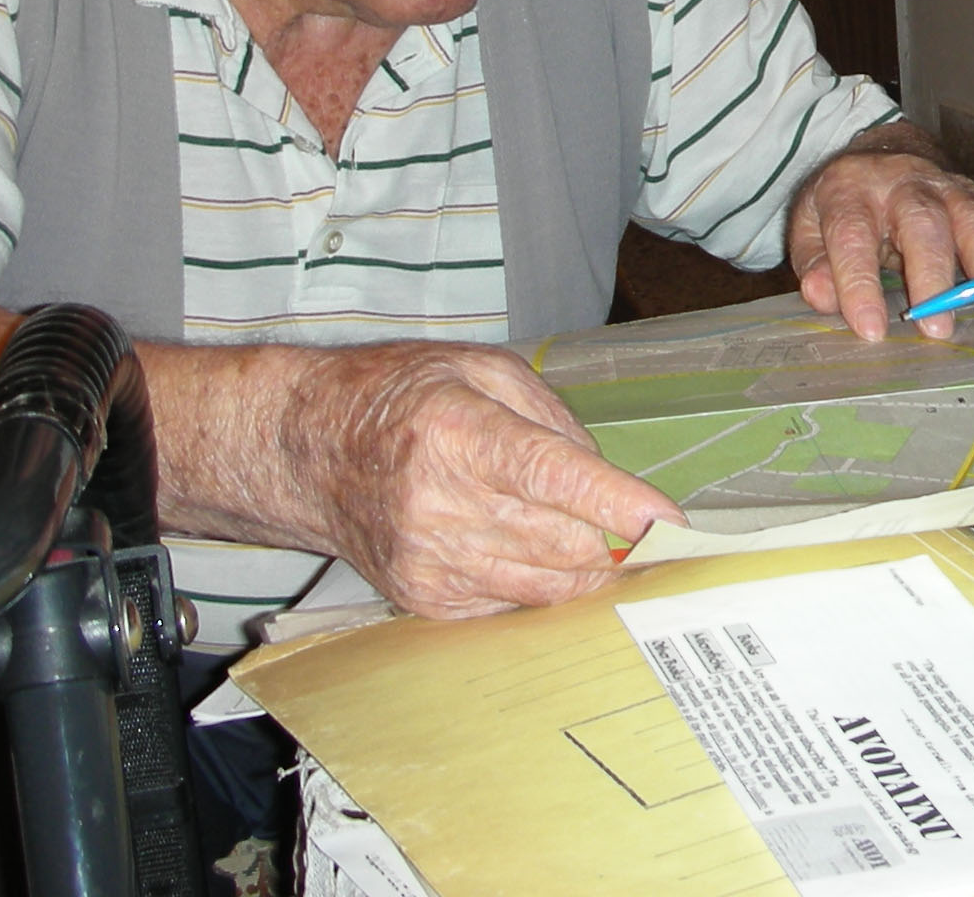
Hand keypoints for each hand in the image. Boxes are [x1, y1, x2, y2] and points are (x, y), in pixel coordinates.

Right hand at [282, 342, 682, 615]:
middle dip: (614, 540)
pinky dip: (538, 582)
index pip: (552, 477)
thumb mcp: (478, 369)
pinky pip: (510, 604)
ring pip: (544, 584)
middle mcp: (439, 502)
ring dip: (584, 568)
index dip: (616, 503)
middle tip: (643, 530)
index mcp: (457, 431)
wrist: (307, 448)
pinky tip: (529, 549)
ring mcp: (428, 559)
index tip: (666, 520)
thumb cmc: (399, 396)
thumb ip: (550, 417)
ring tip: (596, 541)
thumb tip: (604, 479)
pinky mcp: (422, 597)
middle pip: (560, 542)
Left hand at [790, 131, 973, 339]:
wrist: (879, 154)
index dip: (860, 284)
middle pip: (920, 224)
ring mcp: (944, 186)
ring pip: (970, 216)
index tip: (872, 330)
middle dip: (933, 275)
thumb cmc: (843, 202)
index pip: (852, 236)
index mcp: (850, 190)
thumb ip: (814, 261)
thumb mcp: (810, 224)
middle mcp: (902, 183)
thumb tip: (822, 296)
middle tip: (937, 327)